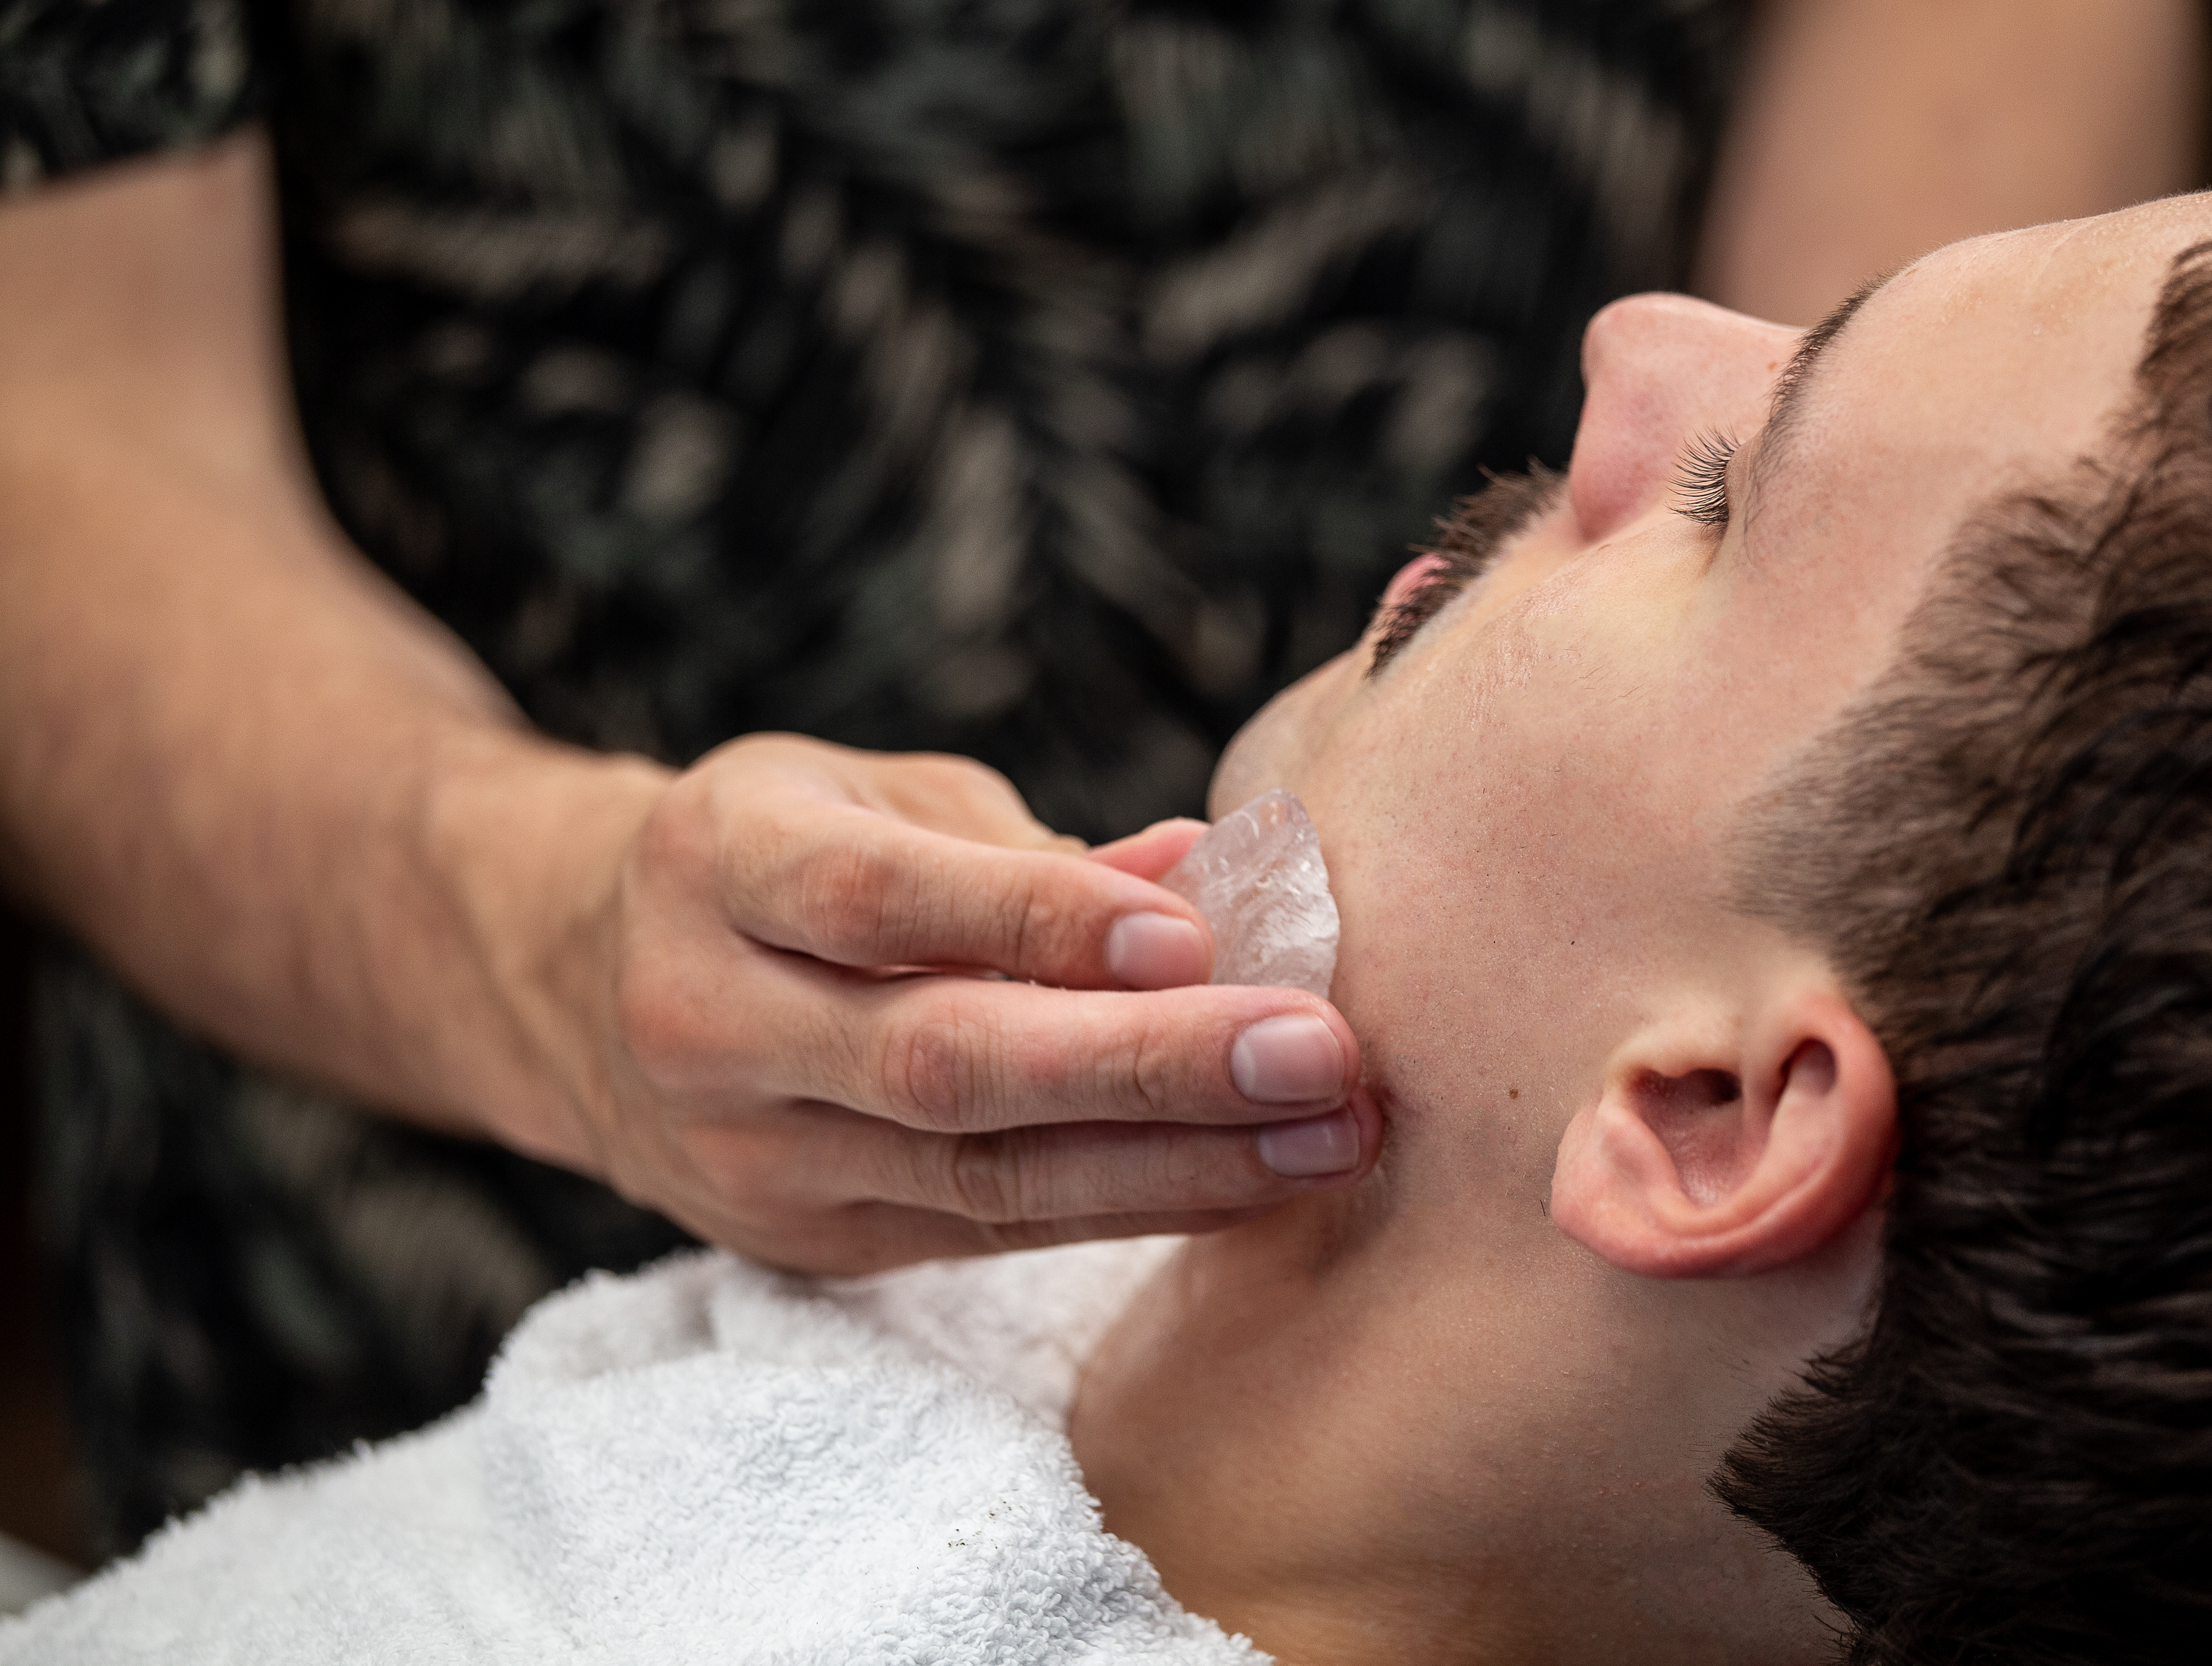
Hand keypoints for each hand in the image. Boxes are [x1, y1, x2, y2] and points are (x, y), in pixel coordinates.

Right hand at [509, 735, 1377, 1272]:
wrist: (582, 990)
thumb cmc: (775, 857)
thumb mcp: (866, 799)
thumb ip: (1023, 849)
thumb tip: (1210, 872)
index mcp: (719, 864)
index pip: (877, 897)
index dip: (1035, 916)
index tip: (1195, 928)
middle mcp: (712, 1020)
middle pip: (939, 1062)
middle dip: (1145, 1065)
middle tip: (1318, 1056)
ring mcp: (751, 1155)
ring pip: (978, 1178)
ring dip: (1173, 1165)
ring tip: (1328, 1137)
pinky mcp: (807, 1242)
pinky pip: (986, 1231)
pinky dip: (1127, 1203)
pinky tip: (1250, 1179)